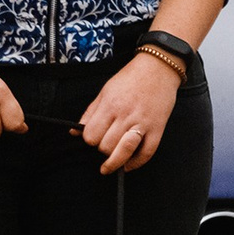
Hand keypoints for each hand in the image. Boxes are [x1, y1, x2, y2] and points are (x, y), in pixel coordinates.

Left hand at [80, 53, 180, 173]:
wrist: (159, 68)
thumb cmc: (130, 78)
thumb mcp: (104, 91)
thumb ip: (90, 112)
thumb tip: (74, 132)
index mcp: (110, 106)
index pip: (91, 135)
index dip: (89, 140)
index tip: (93, 138)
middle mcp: (125, 116)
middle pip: (105, 146)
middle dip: (102, 149)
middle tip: (105, 145)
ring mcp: (143, 123)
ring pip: (123, 151)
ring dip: (115, 161)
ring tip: (110, 166)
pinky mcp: (158, 128)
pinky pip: (147, 152)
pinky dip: (137, 162)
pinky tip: (129, 165)